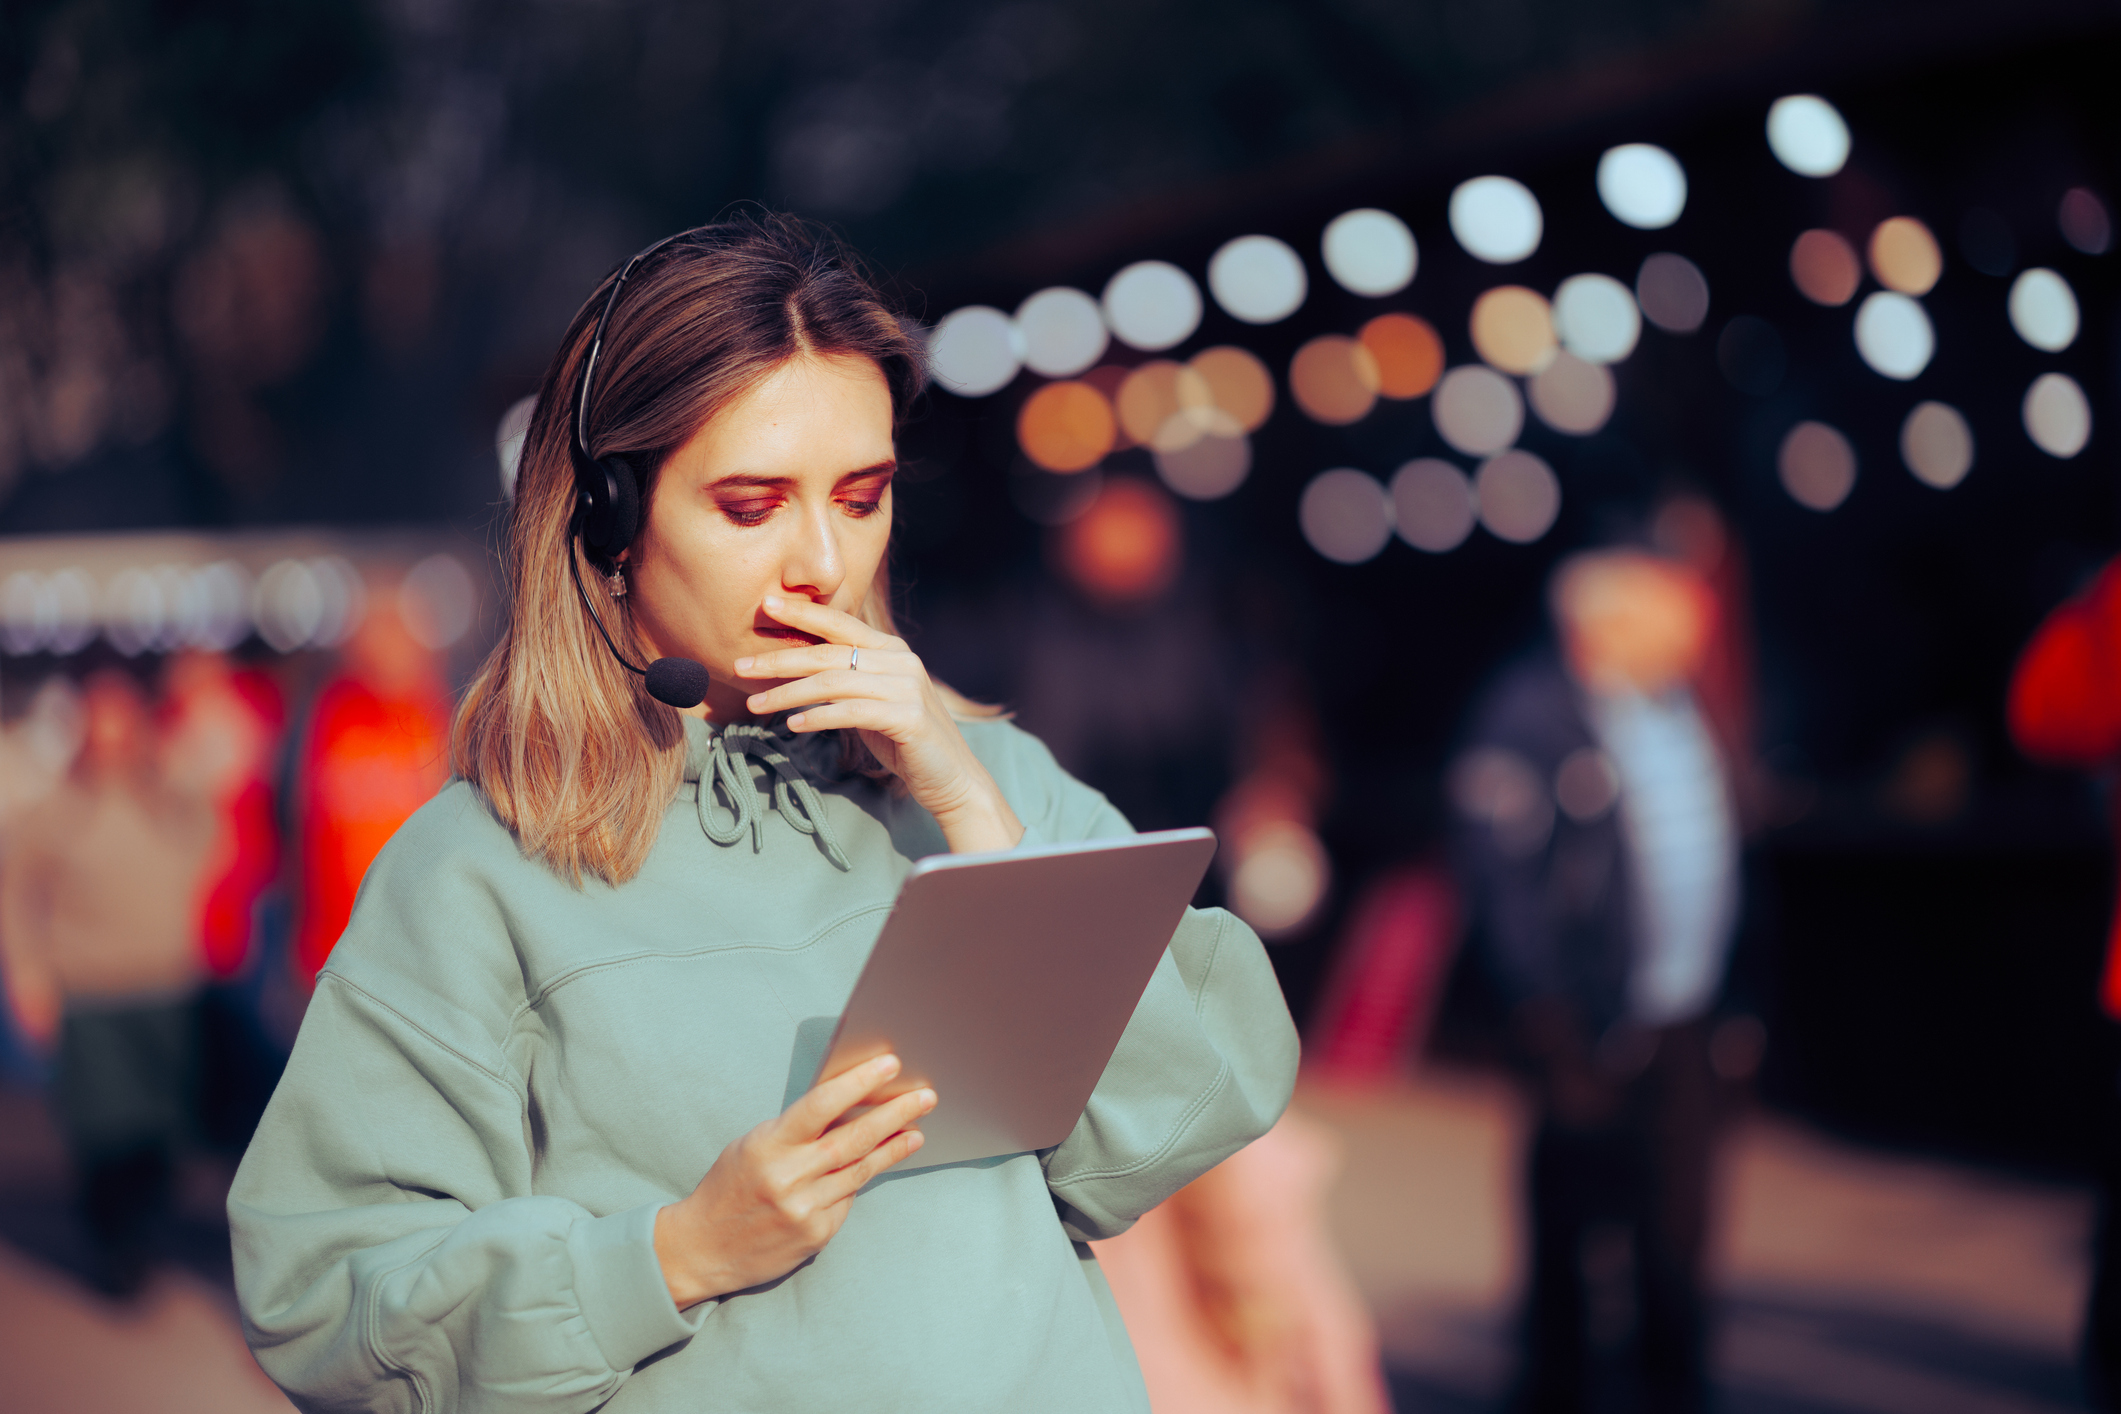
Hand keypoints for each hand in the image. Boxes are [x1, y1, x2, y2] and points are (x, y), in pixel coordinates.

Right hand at [654, 1053, 934, 1308]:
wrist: (702, 1249)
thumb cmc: (730, 1187)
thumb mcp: (752, 1145)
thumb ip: (795, 1129)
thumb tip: (846, 1103)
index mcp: (768, 1145)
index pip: (822, 1105)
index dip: (860, 1082)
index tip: (890, 1064)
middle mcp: (788, 1177)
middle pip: (854, 1139)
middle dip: (895, 1114)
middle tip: (925, 1097)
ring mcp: (805, 1209)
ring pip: (861, 1170)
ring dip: (893, 1148)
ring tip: (916, 1130)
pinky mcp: (816, 1235)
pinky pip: (848, 1199)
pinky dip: (861, 1179)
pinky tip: (879, 1163)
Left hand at [734, 595, 1024, 852]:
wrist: (952, 777)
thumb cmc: (905, 740)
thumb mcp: (872, 701)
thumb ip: (846, 681)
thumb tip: (798, 670)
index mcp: (892, 650)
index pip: (840, 624)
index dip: (803, 612)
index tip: (767, 604)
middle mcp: (901, 661)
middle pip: (828, 654)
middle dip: (779, 658)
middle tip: (741, 665)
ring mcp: (907, 688)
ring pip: (833, 683)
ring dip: (788, 694)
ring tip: (755, 704)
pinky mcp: (908, 717)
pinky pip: (851, 712)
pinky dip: (817, 717)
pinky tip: (792, 726)